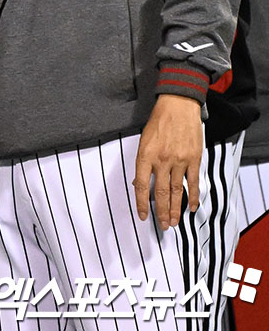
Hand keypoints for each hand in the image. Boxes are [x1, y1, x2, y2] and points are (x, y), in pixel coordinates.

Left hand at [133, 94, 202, 229]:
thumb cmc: (157, 123)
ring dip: (175, 209)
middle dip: (161, 212)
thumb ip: (142, 163)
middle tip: (162, 226)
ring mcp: (179, 161)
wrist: (178, 107)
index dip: (141, 203)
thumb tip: (139, 183)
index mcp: (145, 155)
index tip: (143, 216)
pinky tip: (192, 207)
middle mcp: (161, 160)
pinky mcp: (194, 159)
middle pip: (160, 192)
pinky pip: (193, 182)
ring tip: (174, 222)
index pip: (141, 186)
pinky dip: (193, 196)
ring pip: (176, 191)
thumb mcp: (143, 141)